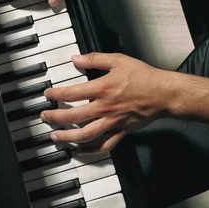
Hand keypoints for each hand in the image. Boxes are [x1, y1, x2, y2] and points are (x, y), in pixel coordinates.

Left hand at [42, 53, 176, 154]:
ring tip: (56, 136)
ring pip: (86, 134)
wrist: (163, 93)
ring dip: (68, 137)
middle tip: (44, 117)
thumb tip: (76, 58)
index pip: (71, 93)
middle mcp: (105, 107)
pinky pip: (104, 145)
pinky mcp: (121, 131)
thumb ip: (95, 59)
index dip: (56, 95)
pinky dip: (90, 150)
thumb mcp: (118, 60)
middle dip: (55, 118)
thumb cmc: (143, 76)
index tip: (47, 94)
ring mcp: (113, 122)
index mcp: (102, 89)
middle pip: (74, 116)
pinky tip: (80, 150)